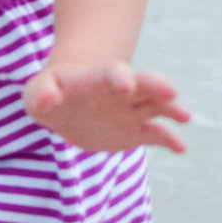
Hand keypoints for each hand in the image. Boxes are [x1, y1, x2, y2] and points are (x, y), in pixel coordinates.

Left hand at [23, 61, 188, 153]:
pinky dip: (169, 139)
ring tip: (185, 117)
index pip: (111, 74)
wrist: (64, 101)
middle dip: (157, 85)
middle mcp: (120, 92)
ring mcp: (130, 111)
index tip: (126, 86)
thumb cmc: (49, 93)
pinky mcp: (135, 131)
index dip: (119, 78)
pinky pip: (156, 134)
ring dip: (171, 109)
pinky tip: (181, 147)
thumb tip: (48, 100)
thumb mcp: (36, 93)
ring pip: (156, 106)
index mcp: (96, 79)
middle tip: (171, 92)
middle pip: (144, 83)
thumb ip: (41, 94)